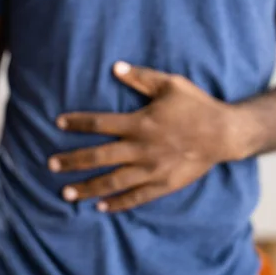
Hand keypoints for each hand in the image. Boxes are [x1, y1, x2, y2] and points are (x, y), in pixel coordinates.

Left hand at [49, 62, 243, 212]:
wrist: (225, 133)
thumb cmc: (196, 105)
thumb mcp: (170, 84)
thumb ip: (141, 77)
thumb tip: (115, 66)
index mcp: (139, 123)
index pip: (99, 124)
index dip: (77, 123)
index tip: (58, 123)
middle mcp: (141, 148)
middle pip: (99, 157)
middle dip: (72, 161)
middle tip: (50, 165)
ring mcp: (151, 169)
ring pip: (112, 182)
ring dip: (87, 188)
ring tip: (65, 194)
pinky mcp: (163, 184)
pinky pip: (136, 197)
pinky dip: (117, 203)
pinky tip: (100, 208)